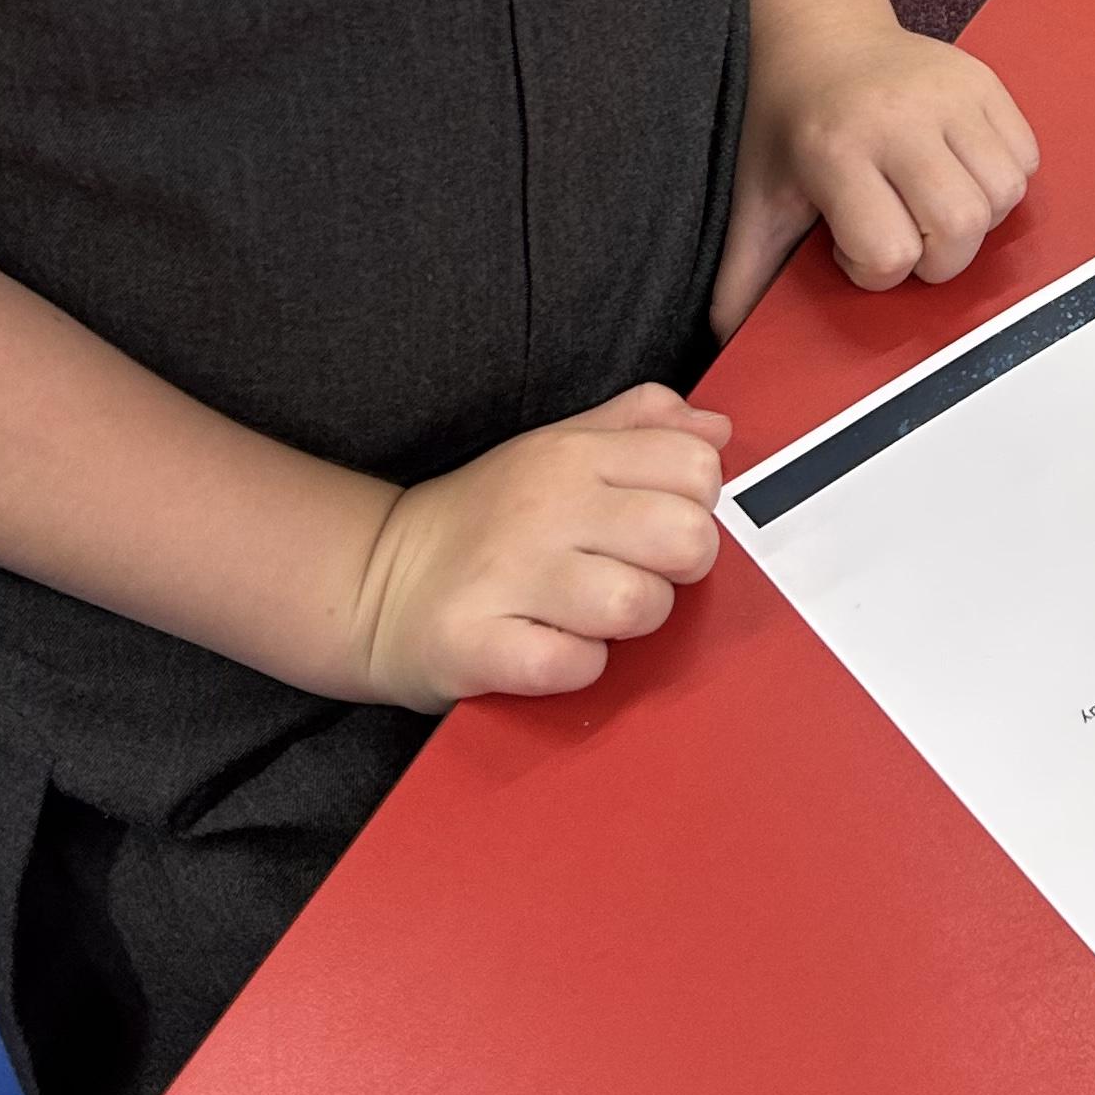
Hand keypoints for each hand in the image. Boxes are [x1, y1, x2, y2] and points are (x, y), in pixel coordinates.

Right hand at [348, 384, 729, 708]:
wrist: (377, 580)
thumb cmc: (489, 520)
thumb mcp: (559, 448)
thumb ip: (640, 427)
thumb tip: (716, 431)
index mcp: (573, 454)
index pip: (696, 468)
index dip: (697, 505)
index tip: (659, 524)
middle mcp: (546, 506)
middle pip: (686, 538)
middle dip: (680, 570)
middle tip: (639, 574)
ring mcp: (509, 575)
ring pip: (638, 605)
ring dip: (631, 623)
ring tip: (594, 614)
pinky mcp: (479, 643)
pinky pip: (575, 665)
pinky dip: (578, 667)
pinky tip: (556, 648)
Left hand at [717, 19, 1038, 321]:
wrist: (820, 33)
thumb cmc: (789, 119)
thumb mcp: (757, 194)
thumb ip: (744, 270)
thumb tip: (723, 336)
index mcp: (837, 149)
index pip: (890, 253)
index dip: (876, 272)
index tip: (852, 249)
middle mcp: (899, 117)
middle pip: (960, 227)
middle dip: (939, 258)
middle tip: (905, 238)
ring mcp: (949, 94)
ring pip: (1002, 195)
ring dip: (977, 222)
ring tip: (934, 207)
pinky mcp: (983, 81)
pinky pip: (1025, 158)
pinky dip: (1001, 183)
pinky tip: (959, 177)